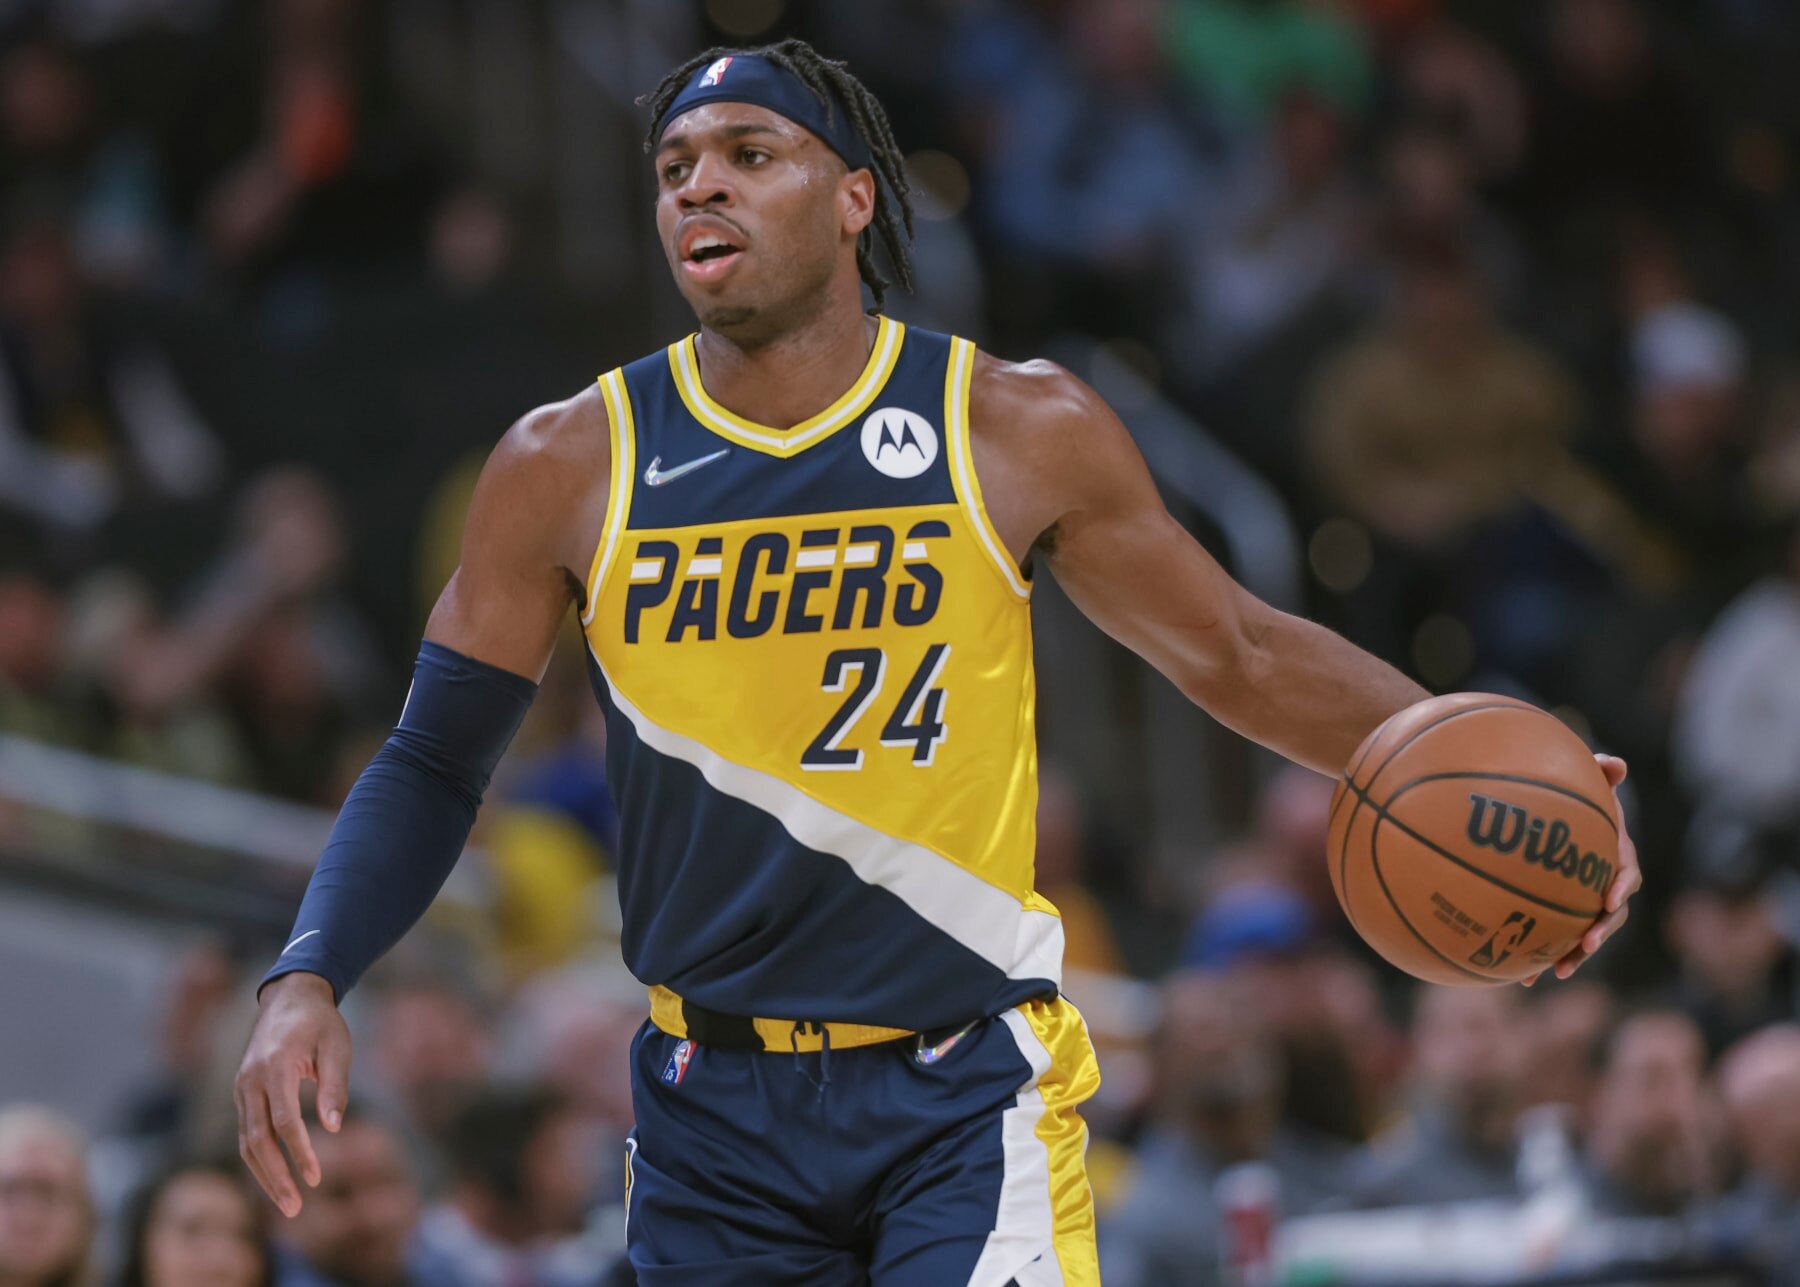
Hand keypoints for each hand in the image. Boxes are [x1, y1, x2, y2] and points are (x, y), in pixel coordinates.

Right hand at [234, 972, 350, 1216]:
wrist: (290, 997)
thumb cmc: (320, 1023)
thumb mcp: (337, 1047)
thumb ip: (335, 1086)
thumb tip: (334, 1128)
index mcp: (274, 1067)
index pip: (284, 1122)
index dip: (299, 1153)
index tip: (316, 1178)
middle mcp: (250, 1080)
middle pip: (257, 1140)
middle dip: (275, 1177)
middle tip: (296, 1208)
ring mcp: (241, 1087)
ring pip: (246, 1141)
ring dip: (264, 1175)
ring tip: (287, 1204)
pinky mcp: (242, 1093)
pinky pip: (246, 1132)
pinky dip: (258, 1158)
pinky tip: (276, 1178)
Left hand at [1524, 755, 1640, 985]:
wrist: (1549, 818)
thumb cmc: (1572, 799)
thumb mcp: (1586, 785)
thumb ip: (1599, 774)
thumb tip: (1616, 763)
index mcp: (1615, 855)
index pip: (1627, 873)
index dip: (1621, 886)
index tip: (1610, 899)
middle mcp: (1604, 883)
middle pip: (1611, 914)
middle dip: (1601, 932)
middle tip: (1585, 945)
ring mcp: (1584, 903)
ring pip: (1586, 934)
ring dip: (1575, 954)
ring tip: (1556, 971)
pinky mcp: (1561, 916)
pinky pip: (1555, 939)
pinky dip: (1541, 958)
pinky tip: (1519, 977)